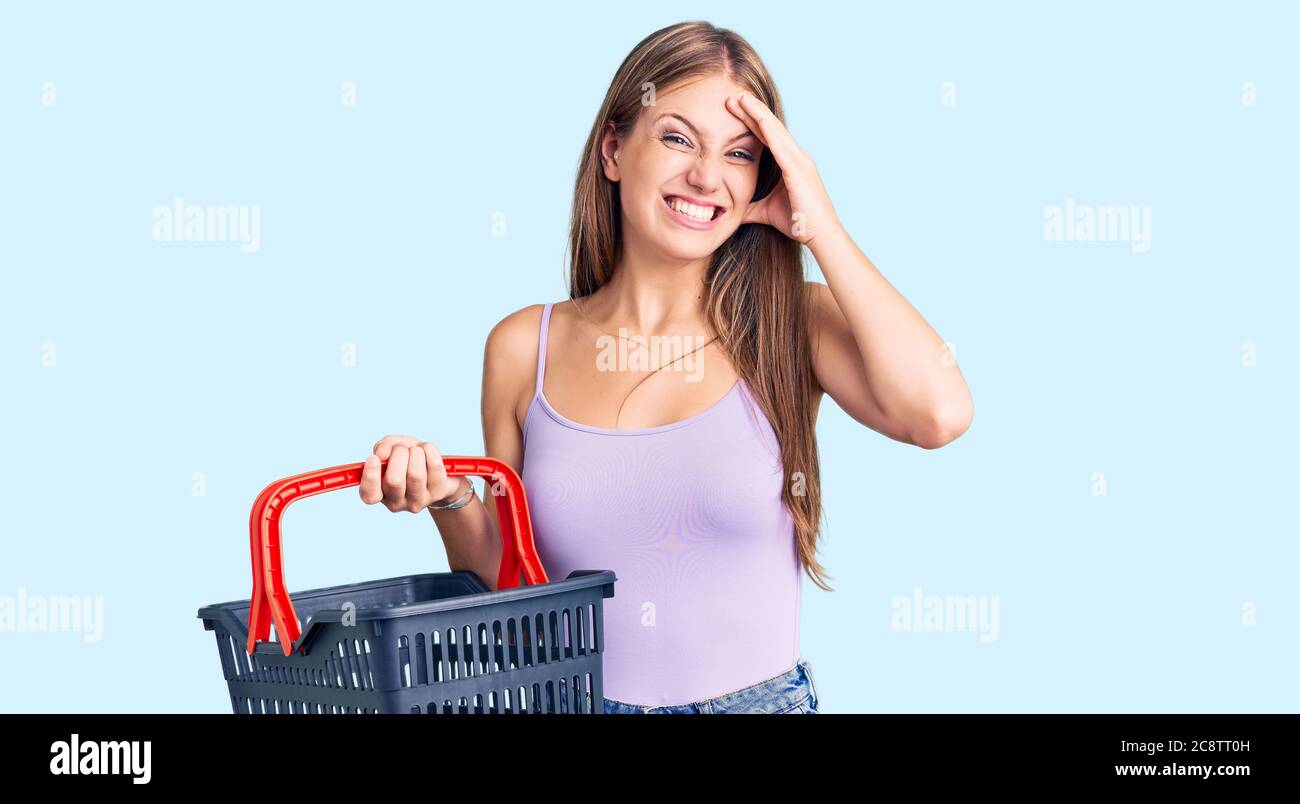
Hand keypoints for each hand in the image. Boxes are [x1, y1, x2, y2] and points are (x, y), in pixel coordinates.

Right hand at [359, 435, 465, 512]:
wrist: (439, 468)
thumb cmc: (409, 458)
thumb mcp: (392, 448)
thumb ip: (383, 447)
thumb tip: (381, 453)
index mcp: (380, 493)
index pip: (370, 496)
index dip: (370, 477)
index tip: (374, 458)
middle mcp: (397, 503)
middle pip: (394, 480)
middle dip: (398, 454)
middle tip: (402, 448)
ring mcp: (418, 501)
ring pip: (415, 474)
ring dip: (415, 452)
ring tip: (416, 449)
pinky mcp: (438, 493)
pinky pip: (434, 467)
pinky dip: (430, 450)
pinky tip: (428, 449)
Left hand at [725, 91, 841, 245]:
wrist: (820, 235)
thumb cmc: (798, 223)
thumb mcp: (765, 211)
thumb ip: (749, 206)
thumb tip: (730, 208)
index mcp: (791, 164)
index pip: (767, 137)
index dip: (751, 122)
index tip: (734, 110)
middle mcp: (797, 157)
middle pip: (770, 128)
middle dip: (751, 111)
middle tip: (732, 97)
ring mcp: (800, 161)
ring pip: (775, 130)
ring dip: (757, 113)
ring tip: (741, 98)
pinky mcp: (799, 169)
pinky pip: (780, 145)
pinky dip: (767, 130)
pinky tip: (755, 117)